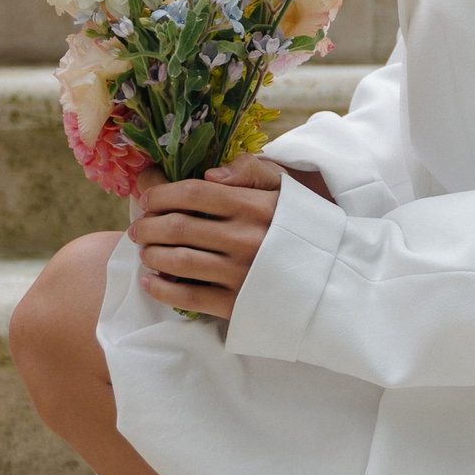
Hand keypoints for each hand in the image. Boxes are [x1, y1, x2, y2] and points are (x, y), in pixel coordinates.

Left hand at [130, 156, 333, 321]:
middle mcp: (243, 237)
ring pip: (177, 260)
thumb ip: (251, 170)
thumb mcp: (287, 189)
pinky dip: (162, 289)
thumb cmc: (306, 228)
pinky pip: (188, 296)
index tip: (146, 197)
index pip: (193, 192)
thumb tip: (210, 173)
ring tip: (145, 252)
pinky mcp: (236, 304)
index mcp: (253, 205)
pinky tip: (151, 282)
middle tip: (138, 228)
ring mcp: (238, 272)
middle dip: (148, 225)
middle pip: (177, 226)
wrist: (336, 279)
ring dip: (151, 254)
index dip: (160, 193)